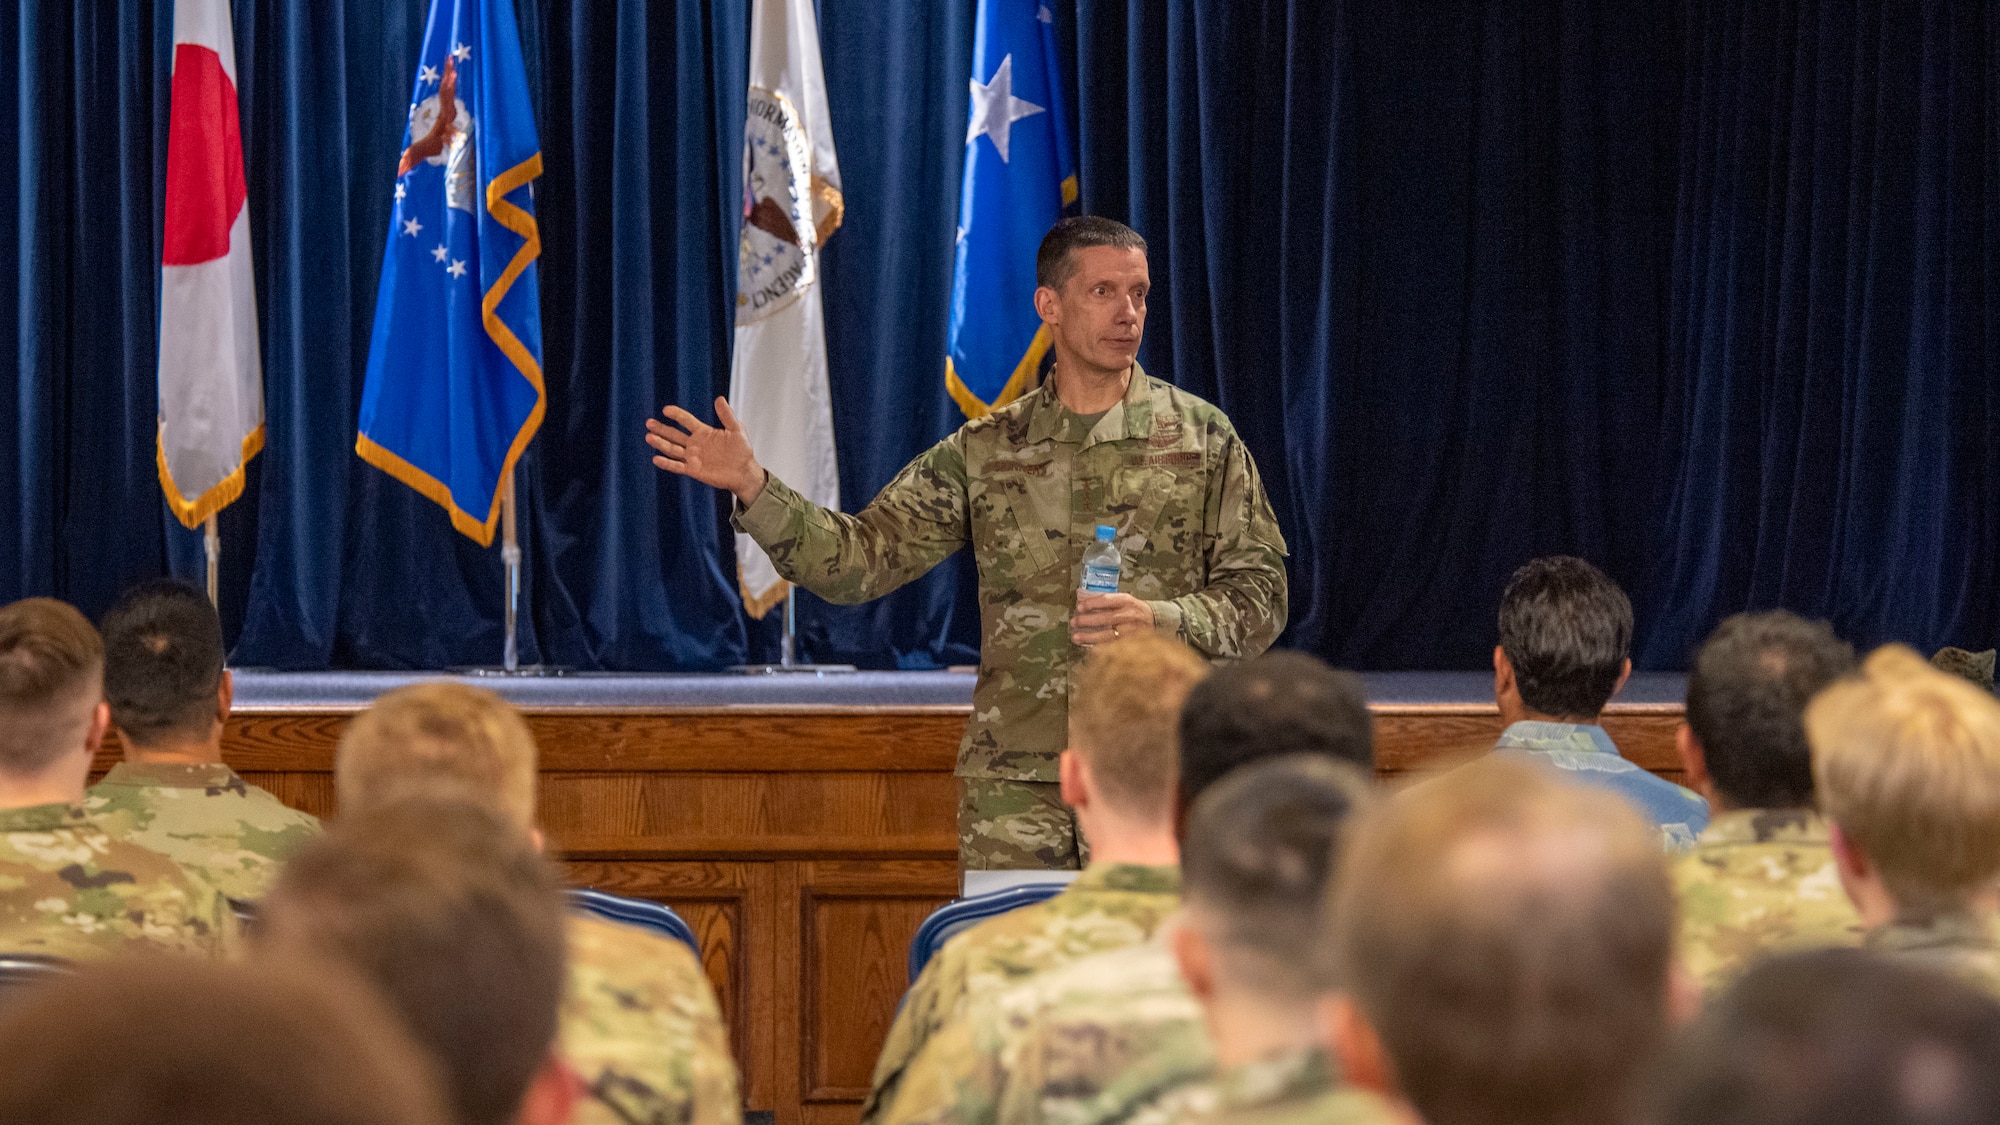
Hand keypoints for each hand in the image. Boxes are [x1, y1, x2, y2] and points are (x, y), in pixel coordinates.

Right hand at [646, 397, 766, 505]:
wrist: (745, 472)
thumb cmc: (742, 451)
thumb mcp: (736, 430)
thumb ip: (727, 415)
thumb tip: (719, 399)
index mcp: (703, 432)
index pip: (686, 420)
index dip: (676, 414)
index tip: (666, 410)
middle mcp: (695, 444)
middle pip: (674, 434)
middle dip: (662, 429)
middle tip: (649, 422)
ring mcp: (693, 457)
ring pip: (672, 449)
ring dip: (661, 443)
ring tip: (649, 437)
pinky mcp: (693, 470)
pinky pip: (677, 466)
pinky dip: (667, 463)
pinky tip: (656, 458)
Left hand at [1071, 592, 1153, 646]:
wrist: (1154, 620)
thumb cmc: (1132, 609)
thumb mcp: (1120, 599)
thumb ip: (1101, 598)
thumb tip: (1079, 594)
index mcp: (1126, 601)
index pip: (1107, 600)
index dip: (1092, 603)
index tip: (1079, 607)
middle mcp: (1130, 615)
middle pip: (1106, 618)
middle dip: (1087, 621)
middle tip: (1074, 622)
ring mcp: (1131, 631)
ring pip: (1108, 635)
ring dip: (1090, 637)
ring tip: (1076, 637)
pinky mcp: (1131, 644)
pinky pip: (1113, 647)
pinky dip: (1100, 648)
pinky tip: (1088, 648)